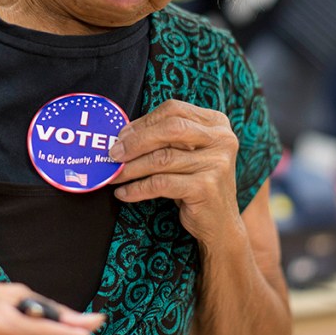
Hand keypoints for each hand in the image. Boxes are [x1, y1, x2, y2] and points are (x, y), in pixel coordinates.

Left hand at [109, 99, 241, 243]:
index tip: (121, 135)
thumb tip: (122, 136)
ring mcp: (216, 163)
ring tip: (115, 175)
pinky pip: (161, 183)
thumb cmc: (196, 183)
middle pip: (170, 129)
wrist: (220, 224)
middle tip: (113, 154)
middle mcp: (222, 139)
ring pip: (162, 158)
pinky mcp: (205, 187)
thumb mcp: (187, 154)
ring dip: (131, 168)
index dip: (143, 122)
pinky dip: (137, 188)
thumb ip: (164, 138)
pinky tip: (124, 193)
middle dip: (136, 141)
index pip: (173, 110)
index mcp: (216, 123)